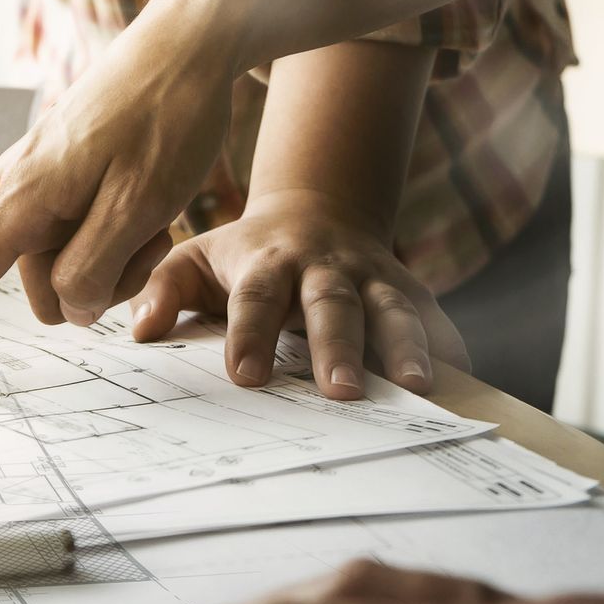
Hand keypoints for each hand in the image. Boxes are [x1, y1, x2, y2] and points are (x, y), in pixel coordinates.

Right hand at [0, 20, 234, 382]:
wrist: (190, 41)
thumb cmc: (168, 118)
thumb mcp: (141, 207)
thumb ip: (94, 270)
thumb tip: (69, 309)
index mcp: (24, 198)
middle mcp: (17, 187)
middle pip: (41, 285)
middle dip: (100, 280)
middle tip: (153, 235)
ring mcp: (39, 177)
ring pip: (68, 262)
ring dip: (118, 254)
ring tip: (157, 207)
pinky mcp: (63, 170)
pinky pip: (82, 229)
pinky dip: (121, 229)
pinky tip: (152, 191)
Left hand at [127, 189, 468, 398]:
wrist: (316, 212)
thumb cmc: (243, 254)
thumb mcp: (193, 258)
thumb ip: (162, 290)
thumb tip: (141, 331)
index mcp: (266, 261)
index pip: (255, 298)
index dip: (251, 333)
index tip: (245, 376)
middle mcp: (324, 267)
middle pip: (332, 305)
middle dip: (337, 346)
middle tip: (340, 392)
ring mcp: (372, 277)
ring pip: (392, 309)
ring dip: (406, 347)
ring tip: (418, 388)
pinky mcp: (409, 290)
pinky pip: (434, 319)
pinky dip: (450, 350)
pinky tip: (462, 387)